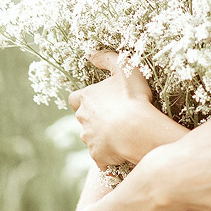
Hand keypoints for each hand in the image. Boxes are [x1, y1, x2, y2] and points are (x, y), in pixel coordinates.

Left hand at [68, 51, 183, 168]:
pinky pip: (101, 156)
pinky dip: (108, 154)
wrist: (136, 129)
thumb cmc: (131, 97)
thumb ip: (107, 58)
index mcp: (86, 98)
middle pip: (83, 118)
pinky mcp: (98, 155)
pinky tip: (122, 150)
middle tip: (115, 115)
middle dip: (95, 118)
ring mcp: (89, 139)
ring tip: (122, 133)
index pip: (74, 98)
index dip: (84, 99)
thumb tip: (92, 54)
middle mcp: (82, 119)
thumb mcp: (123, 67)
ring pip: (91, 137)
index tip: (98, 99)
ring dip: (102, 135)